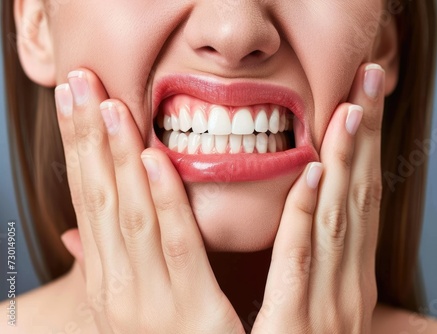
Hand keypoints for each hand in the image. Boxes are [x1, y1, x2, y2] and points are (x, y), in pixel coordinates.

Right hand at [55, 69, 243, 333]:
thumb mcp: (124, 304)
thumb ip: (105, 264)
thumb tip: (76, 235)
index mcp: (104, 277)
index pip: (85, 199)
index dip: (77, 147)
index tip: (72, 101)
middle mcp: (118, 284)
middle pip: (99, 197)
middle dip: (87, 137)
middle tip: (78, 83)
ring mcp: (152, 299)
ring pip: (131, 213)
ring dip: (117, 157)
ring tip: (110, 106)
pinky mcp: (196, 311)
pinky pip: (177, 245)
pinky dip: (164, 201)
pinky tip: (152, 160)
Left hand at [252, 63, 383, 332]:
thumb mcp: (317, 303)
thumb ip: (313, 261)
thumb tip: (310, 209)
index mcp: (350, 280)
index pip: (362, 202)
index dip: (366, 151)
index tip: (362, 106)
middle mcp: (349, 285)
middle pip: (360, 197)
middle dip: (366, 137)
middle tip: (370, 82)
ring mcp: (329, 305)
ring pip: (339, 217)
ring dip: (347, 160)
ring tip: (351, 109)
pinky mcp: (295, 323)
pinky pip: (303, 258)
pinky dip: (312, 213)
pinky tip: (317, 174)